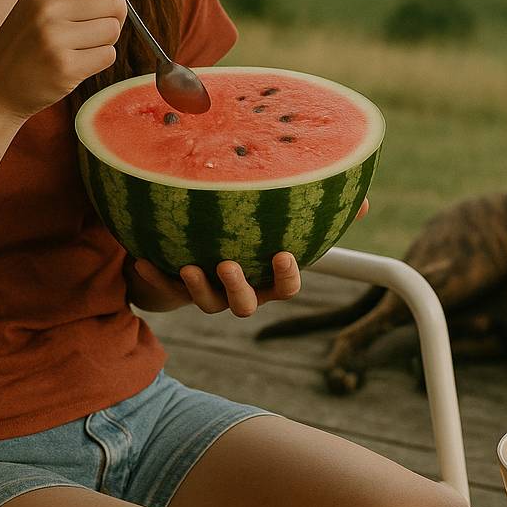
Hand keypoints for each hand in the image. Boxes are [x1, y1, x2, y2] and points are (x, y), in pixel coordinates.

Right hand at [0, 0, 129, 120]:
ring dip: (105, 40)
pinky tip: (76, 62)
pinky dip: (99, 60)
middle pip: (114, 1)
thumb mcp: (41, 0)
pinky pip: (108, 55)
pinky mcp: (66, 67)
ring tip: (78, 46)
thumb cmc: (24, 41)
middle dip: (113, 15)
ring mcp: (55, 38)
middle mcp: (48, 7)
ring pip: (113, 30)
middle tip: (92, 25)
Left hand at [125, 199, 369, 316]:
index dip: (287, 277)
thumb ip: (318, 207)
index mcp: (266, 275)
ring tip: (189, 266)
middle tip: (227, 265)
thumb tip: (364, 201)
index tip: (283, 253)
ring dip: (199, 289)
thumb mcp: (281, 216)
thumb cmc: (249, 227)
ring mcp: (209, 292)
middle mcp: (241, 288)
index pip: (286, 287)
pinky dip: (155, 278)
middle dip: (238, 289)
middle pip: (245, 305)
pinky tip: (142, 258)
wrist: (197, 244)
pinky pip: (165, 291)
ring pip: (209, 304)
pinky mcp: (176, 288)